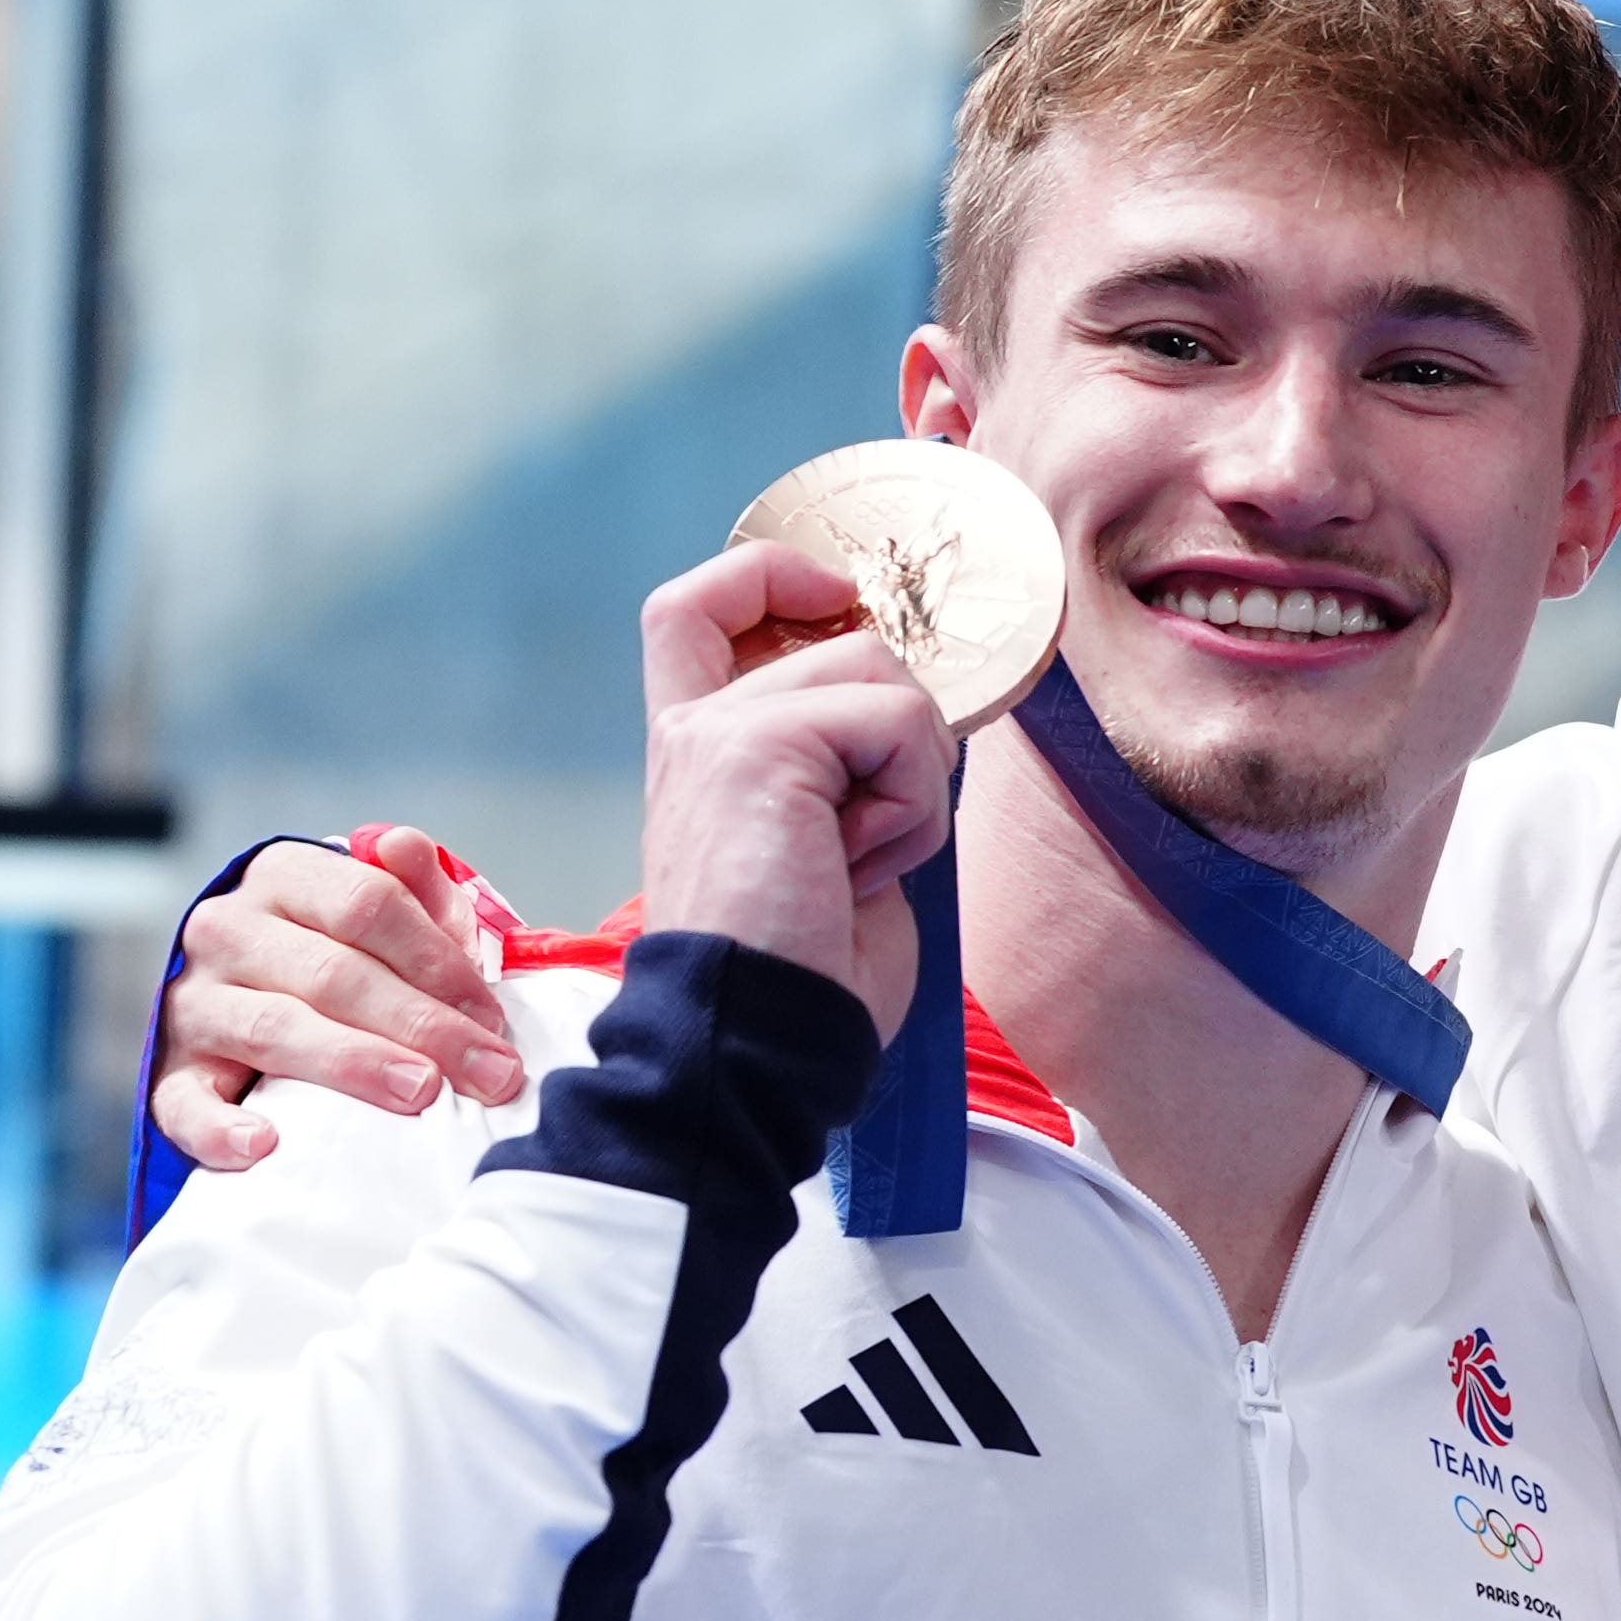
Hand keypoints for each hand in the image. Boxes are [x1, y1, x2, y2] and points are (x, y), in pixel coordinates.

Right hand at [149, 829, 526, 1170]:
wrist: (245, 989)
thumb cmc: (343, 950)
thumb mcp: (382, 908)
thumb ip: (420, 894)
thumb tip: (419, 862)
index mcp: (285, 876)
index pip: (368, 903)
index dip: (440, 961)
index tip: (495, 1018)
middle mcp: (228, 929)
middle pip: (334, 973)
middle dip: (423, 1024)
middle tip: (490, 1073)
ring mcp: (192, 1001)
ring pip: (274, 1028)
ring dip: (353, 1063)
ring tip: (420, 1092)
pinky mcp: (169, 1070)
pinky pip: (182, 1103)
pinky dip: (219, 1128)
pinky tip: (263, 1146)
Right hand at [639, 543, 954, 1039]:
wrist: (764, 1046)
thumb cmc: (808, 976)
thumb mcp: (837, 848)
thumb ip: (851, 768)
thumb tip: (923, 722)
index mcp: (703, 750)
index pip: (701, 607)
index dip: (775, 574)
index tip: (840, 602)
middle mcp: (696, 728)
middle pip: (849, 638)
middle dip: (911, 735)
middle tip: (871, 838)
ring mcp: (719, 732)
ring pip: (886, 675)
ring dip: (917, 777)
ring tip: (864, 859)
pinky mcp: (757, 748)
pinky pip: (898, 725)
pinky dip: (913, 803)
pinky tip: (863, 866)